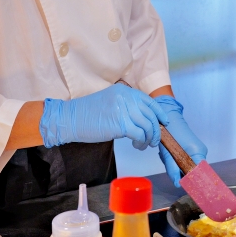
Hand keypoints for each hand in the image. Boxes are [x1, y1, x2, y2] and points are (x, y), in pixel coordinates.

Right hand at [39, 84, 163, 149]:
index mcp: (125, 91)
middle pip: (151, 115)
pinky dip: (141, 141)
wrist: (71, 119)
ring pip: (147, 125)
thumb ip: (127, 106)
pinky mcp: (120, 124)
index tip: (164, 123)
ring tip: (143, 145)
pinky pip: (139, 134)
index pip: (149, 101)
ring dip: (148, 138)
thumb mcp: (111, 103)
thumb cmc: (89, 114)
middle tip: (154, 140)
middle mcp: (126, 97)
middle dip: (156, 130)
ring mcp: (123, 109)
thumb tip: (144, 120)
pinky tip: (136, 145)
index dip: (160, 113)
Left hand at [155, 95, 207, 185]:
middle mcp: (201, 152)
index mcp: (198, 152)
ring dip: (177, 164)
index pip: (201, 173)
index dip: (194, 181)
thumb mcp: (168, 153)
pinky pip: (186, 159)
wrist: (168, 116)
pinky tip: (169, 153)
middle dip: (180, 171)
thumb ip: (173, 169)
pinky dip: (177, 159)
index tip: (183, 184)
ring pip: (188, 165)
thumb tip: (177, 184)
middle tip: (168, 162)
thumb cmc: (168, 133)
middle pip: (194, 170)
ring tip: (167, 155)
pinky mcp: (193, 148)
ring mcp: (197, 149)